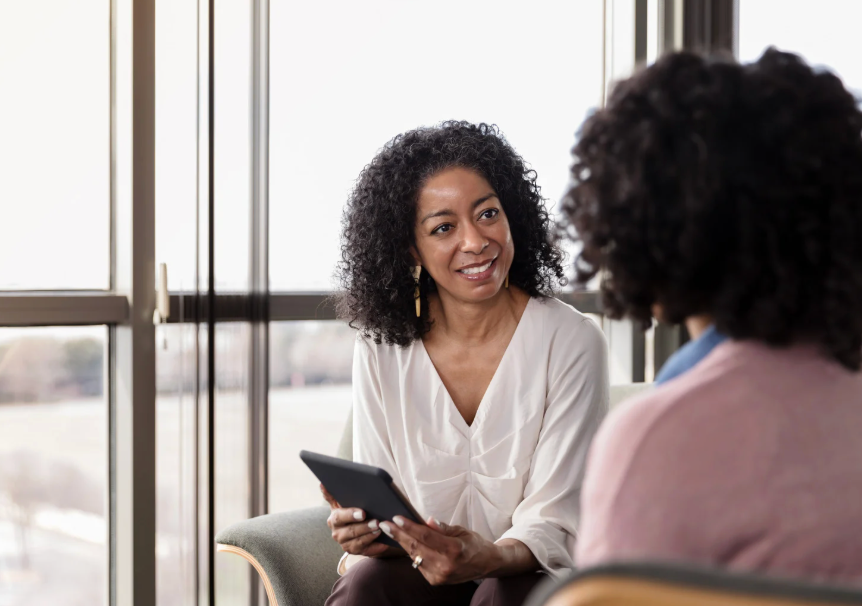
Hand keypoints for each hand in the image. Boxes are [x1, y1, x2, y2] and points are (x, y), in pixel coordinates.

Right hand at [321, 484, 387, 557]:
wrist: (361, 525)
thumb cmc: (353, 509)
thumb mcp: (344, 501)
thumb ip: (333, 495)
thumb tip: (321, 483)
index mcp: (334, 518)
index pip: (340, 517)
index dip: (350, 515)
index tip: (362, 513)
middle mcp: (337, 532)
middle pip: (350, 531)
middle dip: (364, 526)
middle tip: (376, 522)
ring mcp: (345, 543)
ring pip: (358, 541)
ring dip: (370, 535)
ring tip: (380, 529)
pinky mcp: (354, 552)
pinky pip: (365, 551)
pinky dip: (375, 547)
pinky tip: (383, 543)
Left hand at [378, 515, 498, 584]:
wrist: (486, 565)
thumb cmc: (474, 544)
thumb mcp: (462, 531)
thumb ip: (442, 528)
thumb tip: (427, 520)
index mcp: (454, 550)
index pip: (426, 536)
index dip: (409, 527)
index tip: (396, 518)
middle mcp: (445, 565)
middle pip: (416, 547)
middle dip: (398, 535)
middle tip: (385, 524)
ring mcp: (439, 576)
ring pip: (414, 556)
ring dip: (402, 543)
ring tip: (391, 530)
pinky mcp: (435, 581)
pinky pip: (418, 564)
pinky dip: (412, 552)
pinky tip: (404, 542)